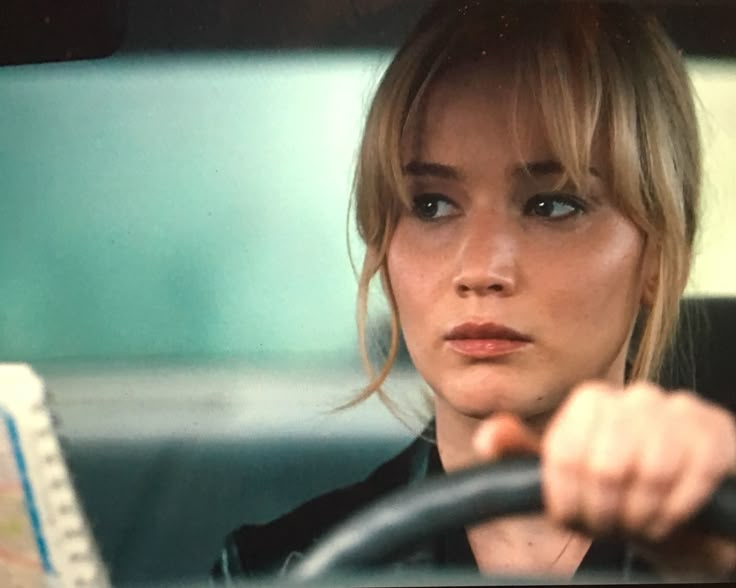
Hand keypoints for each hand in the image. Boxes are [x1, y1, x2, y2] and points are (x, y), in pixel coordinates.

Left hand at [473, 380, 735, 579]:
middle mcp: (635, 396)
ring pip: (647, 470)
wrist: (681, 516)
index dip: (567, 499)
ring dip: (641, 513)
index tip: (577, 517)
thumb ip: (522, 455)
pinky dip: (675, 510)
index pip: (563, 453)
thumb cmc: (619, 495)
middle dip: (604, 511)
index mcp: (592, 401)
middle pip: (602, 465)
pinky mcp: (716, 431)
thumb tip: (487, 436)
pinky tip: (670, 516)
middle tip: (612, 524)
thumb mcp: (564, 480)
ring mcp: (679, 410)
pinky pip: (691, 475)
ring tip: (640, 520)